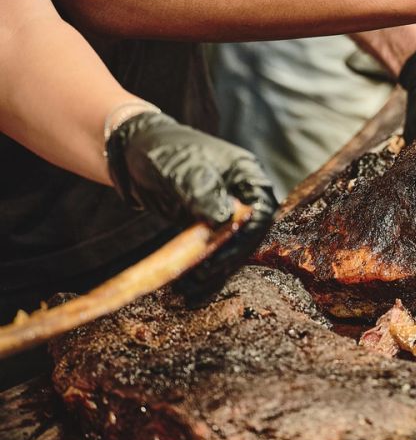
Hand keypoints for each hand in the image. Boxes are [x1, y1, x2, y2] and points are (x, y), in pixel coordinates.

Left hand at [105, 110, 275, 305]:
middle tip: (203, 273)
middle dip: (229, 257)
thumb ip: (202, 190)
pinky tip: (188, 288)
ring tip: (190, 287)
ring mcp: (224, 210)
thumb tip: (224, 218)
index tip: (222, 254)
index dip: (246, 234)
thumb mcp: (179, 168)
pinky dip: (203, 271)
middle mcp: (240, 193)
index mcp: (244, 172)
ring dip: (215, 270)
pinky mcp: (207, 225)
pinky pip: (213, 251)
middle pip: (249, 233)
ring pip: (231, 247)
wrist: (131, 153)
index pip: (261, 208)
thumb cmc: (159, 150)